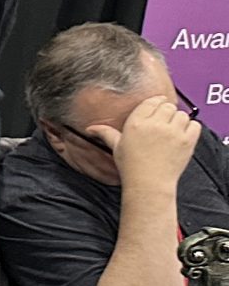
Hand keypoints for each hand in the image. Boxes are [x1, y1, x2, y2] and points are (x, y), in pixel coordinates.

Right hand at [88, 96, 202, 194]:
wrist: (149, 184)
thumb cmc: (132, 167)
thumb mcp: (117, 147)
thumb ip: (106, 133)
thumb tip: (91, 129)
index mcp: (136, 123)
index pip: (151, 102)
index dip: (157, 103)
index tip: (159, 107)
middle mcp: (155, 125)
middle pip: (168, 106)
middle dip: (168, 112)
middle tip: (165, 123)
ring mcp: (172, 132)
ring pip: (182, 114)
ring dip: (179, 120)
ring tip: (174, 130)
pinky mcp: (187, 140)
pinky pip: (195, 125)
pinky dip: (191, 128)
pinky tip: (183, 135)